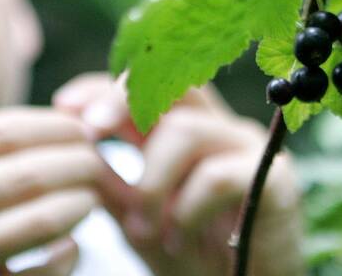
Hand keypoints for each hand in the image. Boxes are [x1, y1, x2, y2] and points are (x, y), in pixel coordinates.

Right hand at [0, 107, 125, 275]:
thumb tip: (67, 121)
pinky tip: (71, 247)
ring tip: (93, 199)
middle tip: (100, 163)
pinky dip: (66, 256)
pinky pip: (38, 274)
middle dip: (77, 164)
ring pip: (37, 222)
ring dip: (79, 205)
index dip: (54, 126)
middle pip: (25, 174)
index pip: (1, 131)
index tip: (85, 128)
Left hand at [53, 73, 305, 275]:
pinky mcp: (277, 180)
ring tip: (140, 229)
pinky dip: (186, 208)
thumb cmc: (192, 255)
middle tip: (89, 130)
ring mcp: (249, 150)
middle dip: (123, 99)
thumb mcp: (137, 217)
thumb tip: (73, 145)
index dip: (105, 87)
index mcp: (184, 132)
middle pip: (173, 85)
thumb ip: (111, 183)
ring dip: (151, 182)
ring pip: (187, 131)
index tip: (64, 105)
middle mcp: (219, 128)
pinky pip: (218, 176)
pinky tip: (177, 237)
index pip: (147, 86)